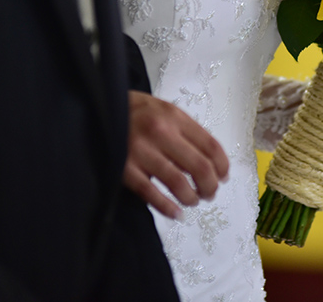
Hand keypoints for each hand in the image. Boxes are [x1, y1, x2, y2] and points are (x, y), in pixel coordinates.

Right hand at [123, 90, 229, 219]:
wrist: (99, 109)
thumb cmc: (136, 112)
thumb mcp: (164, 111)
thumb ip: (185, 132)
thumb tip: (210, 163)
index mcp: (174, 117)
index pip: (211, 146)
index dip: (222, 166)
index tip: (223, 177)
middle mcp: (161, 132)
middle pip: (199, 167)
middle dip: (210, 186)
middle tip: (209, 194)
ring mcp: (141, 151)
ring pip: (179, 183)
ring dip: (191, 197)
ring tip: (192, 200)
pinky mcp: (124, 169)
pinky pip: (151, 193)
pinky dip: (168, 208)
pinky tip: (176, 213)